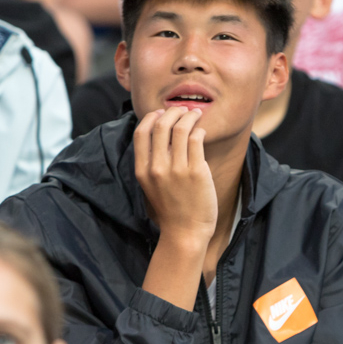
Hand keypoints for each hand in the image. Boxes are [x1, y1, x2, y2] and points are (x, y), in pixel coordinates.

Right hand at [134, 108, 216, 245]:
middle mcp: (157, 168)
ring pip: (181, 128)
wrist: (185, 233)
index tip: (160, 113)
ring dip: (189, 116)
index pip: (141, 133)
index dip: (151, 117)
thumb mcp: (151, 186)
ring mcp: (177, 169)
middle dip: (172, 112)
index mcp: (143, 171)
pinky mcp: (197, 172)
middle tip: (182, 110)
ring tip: (195, 115)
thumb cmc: (170, 210)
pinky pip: (197, 140)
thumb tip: (159, 135)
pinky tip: (202, 132)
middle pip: (161, 126)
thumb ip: (152, 164)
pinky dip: (200, 130)